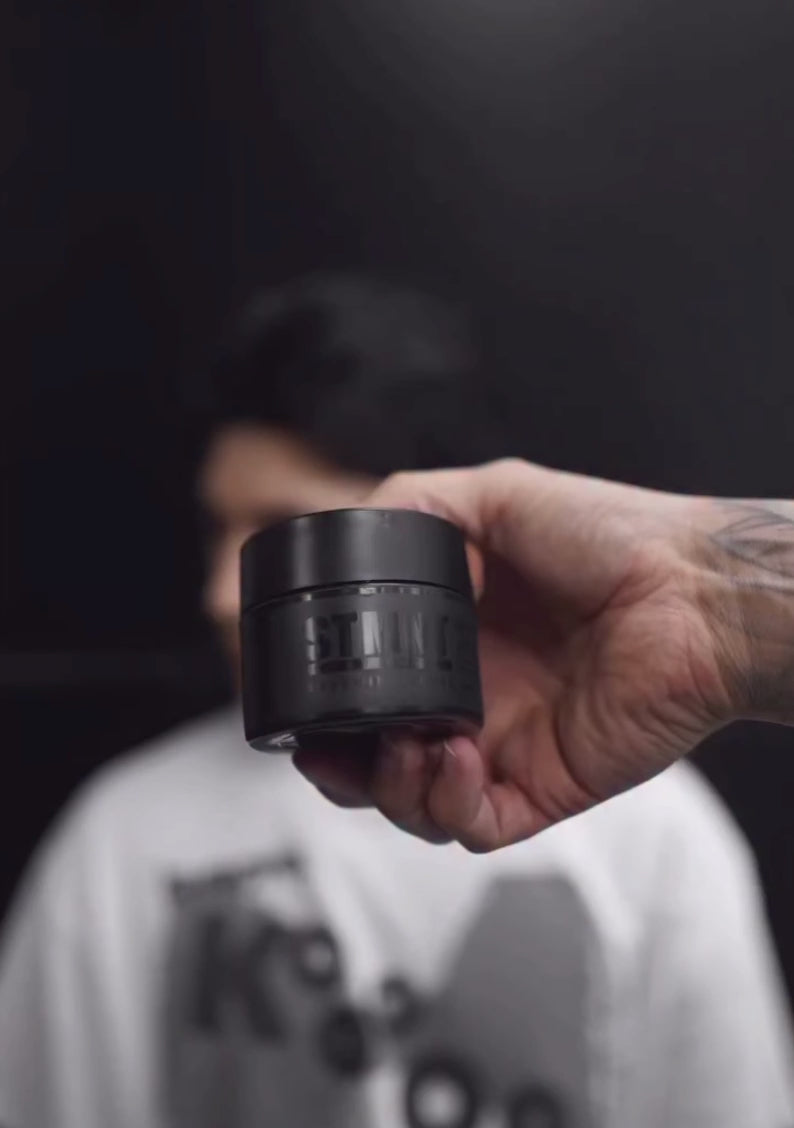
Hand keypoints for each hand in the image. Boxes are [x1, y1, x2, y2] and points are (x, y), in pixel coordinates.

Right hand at [294, 460, 789, 850]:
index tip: (303, 697)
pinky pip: (471, 824)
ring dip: (388, 785)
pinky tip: (452, 757)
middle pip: (377, 757)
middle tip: (327, 751)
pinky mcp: (539, 787)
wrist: (690, 589)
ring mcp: (503, 746)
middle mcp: (472, 695)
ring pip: (412, 802)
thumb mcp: (498, 496)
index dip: (330, 702)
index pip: (372, 684)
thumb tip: (352, 527)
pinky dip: (444, 804)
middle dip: (339, 767)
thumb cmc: (614, 538)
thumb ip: (417, 504)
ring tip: (407, 745)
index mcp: (455, 636)